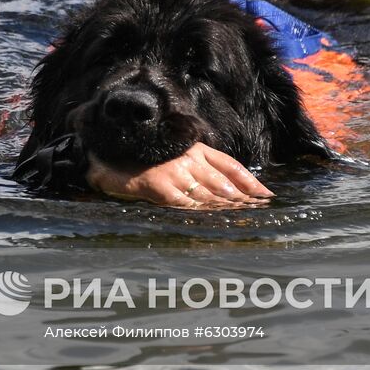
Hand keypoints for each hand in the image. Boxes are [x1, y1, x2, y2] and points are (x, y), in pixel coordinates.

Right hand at [85, 142, 272, 209]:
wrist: (103, 154)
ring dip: (229, 208)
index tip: (266, 194)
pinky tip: (215, 221)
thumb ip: (193, 163)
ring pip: (209, 194)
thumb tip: (218, 181)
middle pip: (224, 182)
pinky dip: (202, 212)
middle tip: (262, 211)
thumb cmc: (137, 156)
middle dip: (245, 199)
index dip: (249, 181)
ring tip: (247, 219)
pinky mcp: (159, 186)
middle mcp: (187, 158)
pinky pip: (186, 203)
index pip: (229, 165)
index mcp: (193, 148)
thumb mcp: (170, 154)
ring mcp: (174, 172)